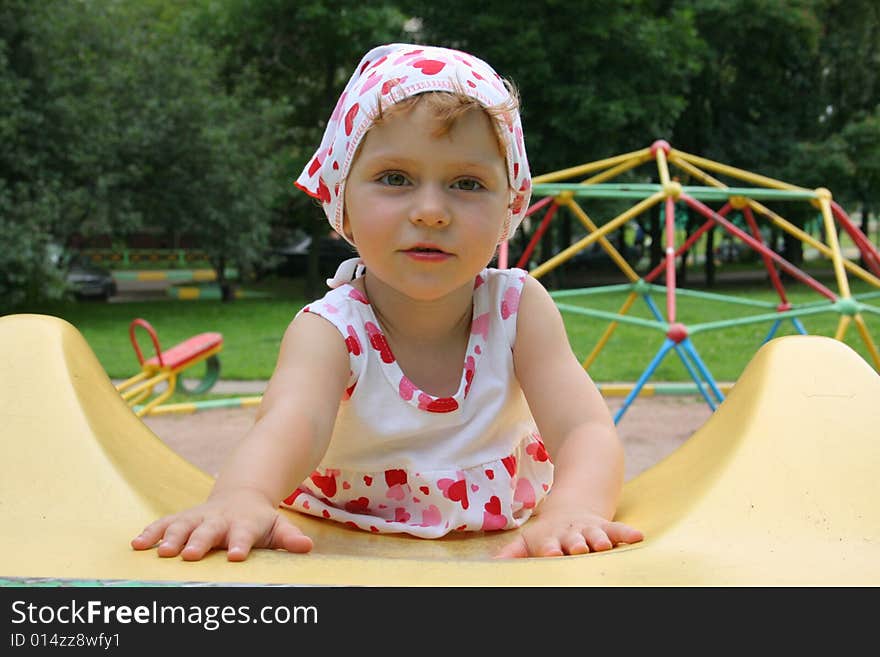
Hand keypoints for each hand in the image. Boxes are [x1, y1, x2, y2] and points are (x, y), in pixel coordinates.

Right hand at [130, 489, 312, 560]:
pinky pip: (163, 524)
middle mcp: (218, 520)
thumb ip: (289, 538)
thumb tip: (307, 546)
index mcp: (244, 524)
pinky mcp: (181, 519)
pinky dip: (150, 533)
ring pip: (182, 526)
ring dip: (170, 538)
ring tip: (162, 553)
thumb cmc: (260, 520)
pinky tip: (136, 544)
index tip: (236, 556)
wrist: (241, 495)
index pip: (244, 535)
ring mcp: (198, 518)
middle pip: (208, 531)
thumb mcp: (278, 526)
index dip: (240, 544)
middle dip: (199, 542)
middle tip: (190, 555)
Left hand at [495, 501, 642, 557]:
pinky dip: (627, 532)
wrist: (571, 508)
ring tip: (603, 545)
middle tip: (578, 549)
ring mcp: (590, 531)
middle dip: (576, 545)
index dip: (550, 549)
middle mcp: (571, 535)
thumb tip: (491, 565)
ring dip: (599, 540)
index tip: (550, 554)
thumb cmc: (547, 534)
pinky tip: (638, 536)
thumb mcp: (528, 540)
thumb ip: (513, 553)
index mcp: (551, 539)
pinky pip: (618, 530)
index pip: (549, 546)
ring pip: (597, 536)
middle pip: (574, 541)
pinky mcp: (606, 528)